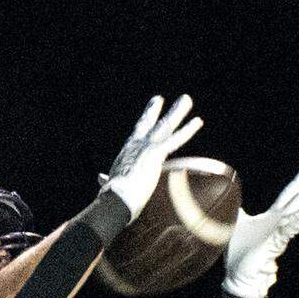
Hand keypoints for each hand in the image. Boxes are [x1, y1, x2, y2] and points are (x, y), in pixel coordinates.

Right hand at [103, 95, 203, 220]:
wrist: (116, 198)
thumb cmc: (113, 197)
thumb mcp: (110, 184)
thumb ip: (107, 180)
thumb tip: (100, 180)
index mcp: (126, 152)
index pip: (136, 133)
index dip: (142, 122)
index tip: (145, 113)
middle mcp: (136, 145)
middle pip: (147, 123)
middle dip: (153, 110)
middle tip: (159, 99)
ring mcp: (147, 147)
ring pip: (165, 126)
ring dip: (177, 112)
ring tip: (186, 100)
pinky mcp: (156, 153)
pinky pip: (176, 139)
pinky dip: (187, 131)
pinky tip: (198, 121)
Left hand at [223, 165, 298, 297]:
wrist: (240, 276)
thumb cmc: (240, 253)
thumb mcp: (237, 224)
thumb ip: (238, 209)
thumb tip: (229, 195)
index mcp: (272, 217)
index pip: (288, 196)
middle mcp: (279, 224)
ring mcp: (279, 233)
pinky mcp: (276, 244)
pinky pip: (291, 230)